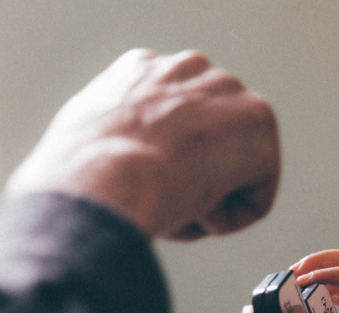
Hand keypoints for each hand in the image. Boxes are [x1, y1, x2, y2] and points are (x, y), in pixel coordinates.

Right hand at [6, 48, 278, 240]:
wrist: (103, 179)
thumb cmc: (80, 180)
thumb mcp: (82, 148)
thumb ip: (112, 143)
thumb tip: (113, 167)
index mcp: (140, 71)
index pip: (169, 125)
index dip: (156, 170)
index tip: (138, 186)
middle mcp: (187, 68)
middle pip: (204, 148)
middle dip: (188, 182)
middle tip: (154, 199)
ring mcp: (226, 90)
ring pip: (230, 172)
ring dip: (205, 203)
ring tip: (169, 203)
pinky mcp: (259, 124)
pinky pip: (254, 197)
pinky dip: (227, 220)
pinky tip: (194, 210)